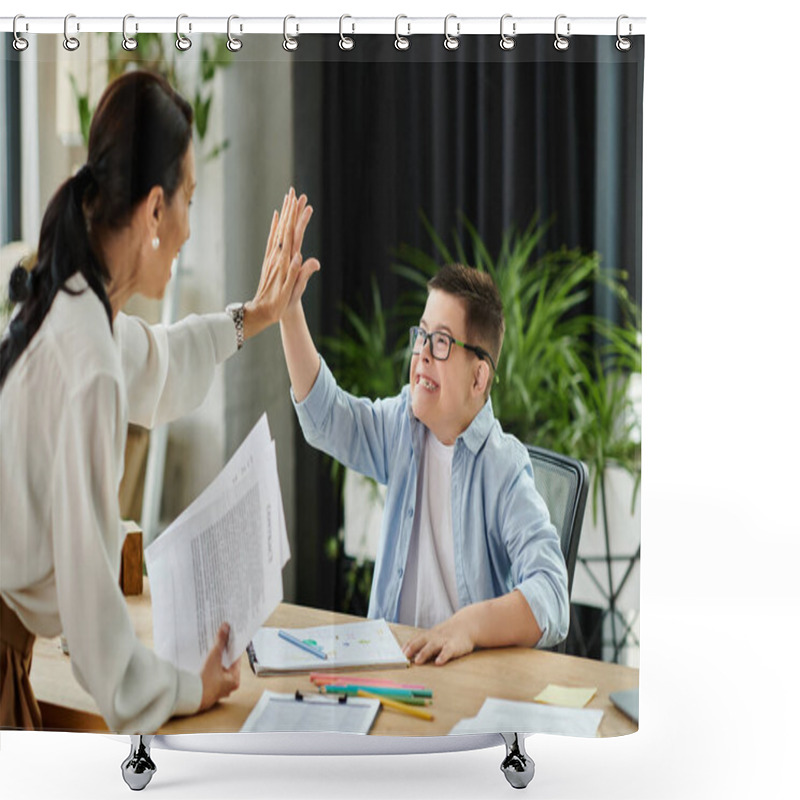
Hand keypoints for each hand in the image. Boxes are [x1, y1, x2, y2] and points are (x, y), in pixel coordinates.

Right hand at [198, 623, 240, 711]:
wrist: (191, 697)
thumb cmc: (205, 681)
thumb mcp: (214, 658)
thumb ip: (220, 641)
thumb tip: (226, 627)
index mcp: (235, 679)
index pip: (237, 658)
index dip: (233, 647)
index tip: (231, 637)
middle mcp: (229, 685)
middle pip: (229, 664)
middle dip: (225, 653)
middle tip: (222, 640)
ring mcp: (219, 689)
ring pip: (220, 671)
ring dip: (217, 661)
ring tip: (214, 649)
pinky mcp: (210, 691)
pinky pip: (213, 676)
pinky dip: (211, 669)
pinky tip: (206, 661)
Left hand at [243, 188, 312, 339]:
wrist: (261, 312)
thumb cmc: (279, 304)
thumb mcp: (291, 292)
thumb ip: (297, 275)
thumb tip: (301, 257)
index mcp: (285, 262)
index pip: (292, 234)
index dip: (297, 218)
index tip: (301, 202)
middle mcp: (277, 256)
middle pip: (285, 228)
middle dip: (290, 210)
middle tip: (294, 192)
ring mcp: (272, 257)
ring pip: (279, 230)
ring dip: (284, 214)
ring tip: (288, 199)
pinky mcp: (270, 261)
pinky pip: (273, 239)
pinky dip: (276, 226)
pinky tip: (277, 218)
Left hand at [402, 611, 476, 665]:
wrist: (468, 624)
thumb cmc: (448, 633)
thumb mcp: (435, 635)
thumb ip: (425, 643)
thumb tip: (410, 654)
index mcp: (429, 635)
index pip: (415, 639)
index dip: (407, 646)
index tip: (398, 653)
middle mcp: (435, 637)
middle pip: (421, 641)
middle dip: (412, 648)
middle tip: (404, 656)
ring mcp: (444, 640)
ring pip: (433, 646)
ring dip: (425, 653)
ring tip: (418, 661)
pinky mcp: (455, 646)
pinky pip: (448, 651)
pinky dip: (443, 656)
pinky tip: (438, 662)